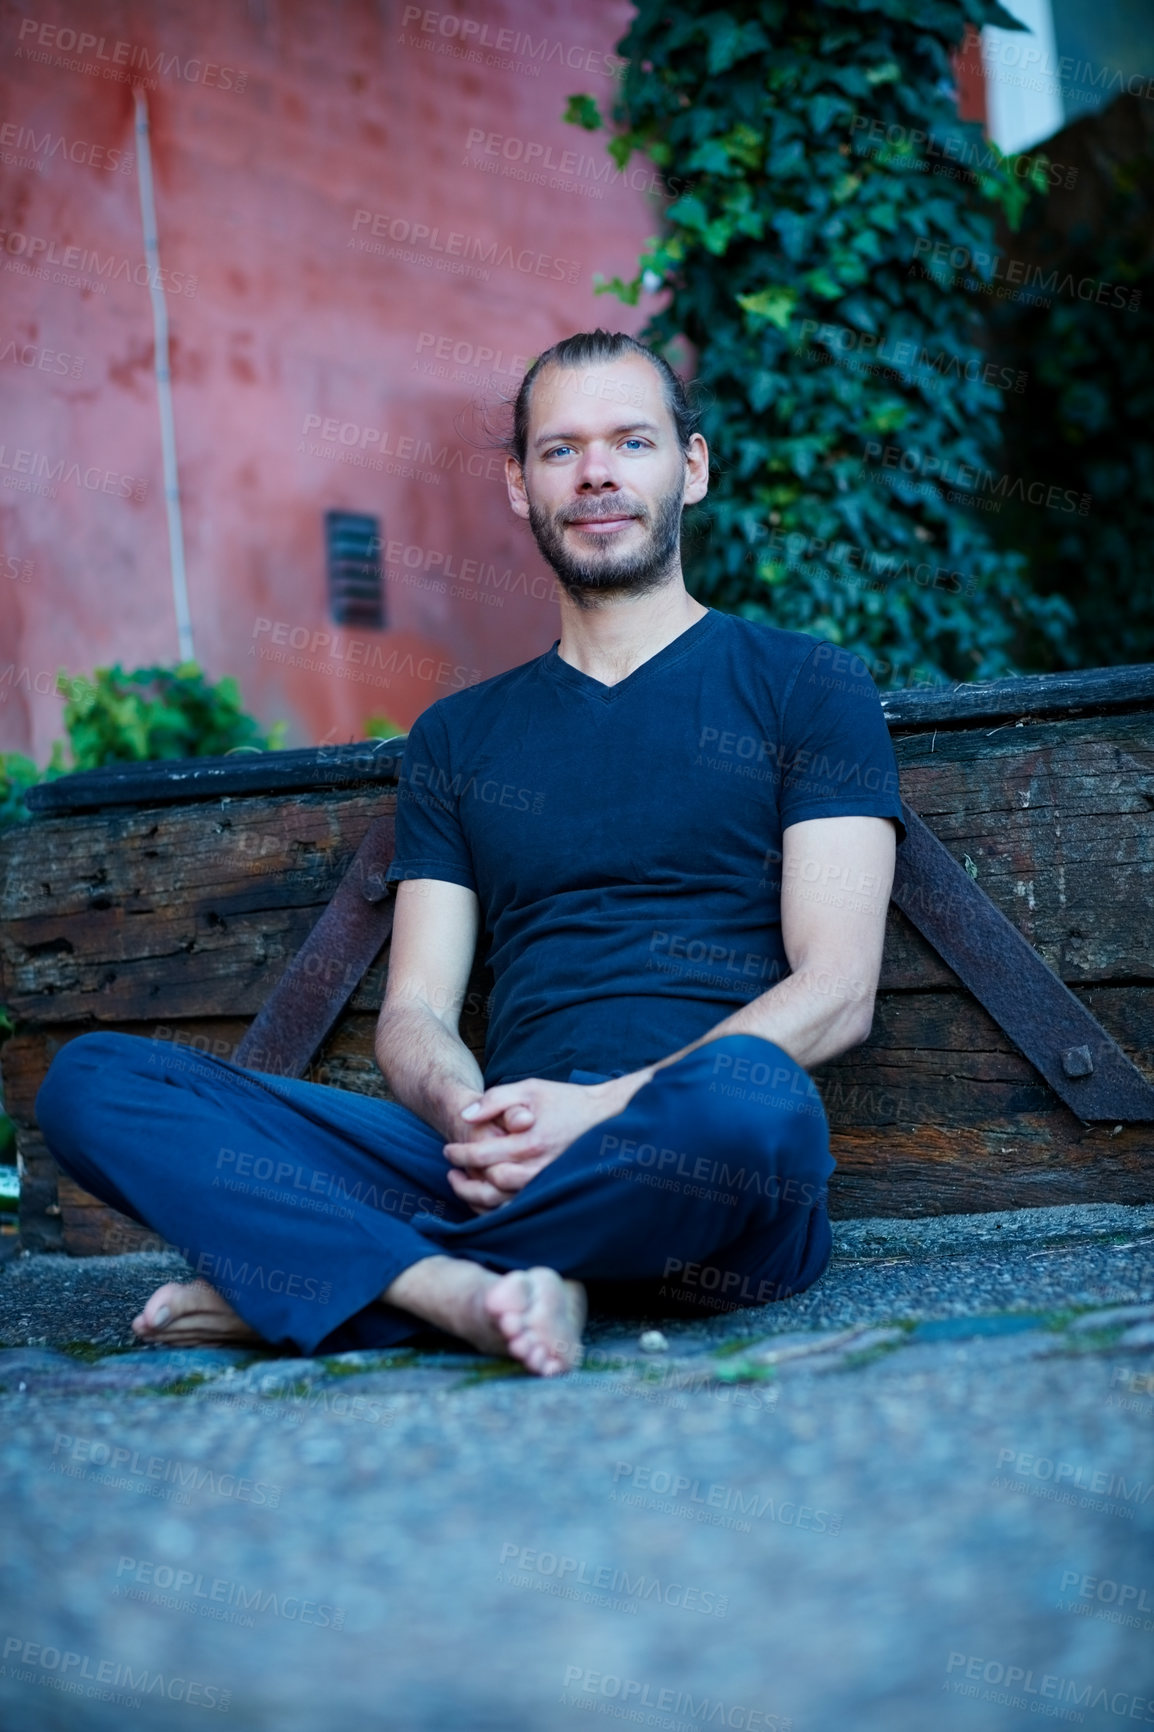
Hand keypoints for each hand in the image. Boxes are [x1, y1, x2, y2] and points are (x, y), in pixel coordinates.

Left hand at [443, 1076, 628, 1213]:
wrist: (608, 1117)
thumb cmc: (566, 1101)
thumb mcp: (530, 1089)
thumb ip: (496, 1099)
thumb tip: (465, 1116)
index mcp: (529, 1142)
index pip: (481, 1156)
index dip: (458, 1154)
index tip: (448, 1151)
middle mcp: (538, 1169)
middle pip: (488, 1186)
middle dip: (463, 1181)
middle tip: (451, 1170)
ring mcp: (546, 1185)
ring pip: (502, 1204)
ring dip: (476, 1198)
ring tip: (463, 1184)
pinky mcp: (553, 1194)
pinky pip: (519, 1210)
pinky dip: (496, 1209)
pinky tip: (486, 1197)